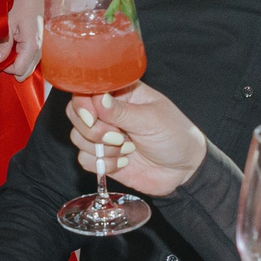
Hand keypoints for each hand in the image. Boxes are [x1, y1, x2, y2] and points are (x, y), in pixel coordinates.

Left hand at [0, 0, 44, 81]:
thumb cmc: (23, 5)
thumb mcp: (9, 23)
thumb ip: (4, 45)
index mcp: (31, 46)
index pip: (19, 70)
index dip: (5, 67)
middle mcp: (39, 51)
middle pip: (25, 73)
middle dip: (11, 68)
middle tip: (1, 54)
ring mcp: (41, 49)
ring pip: (28, 68)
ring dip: (17, 63)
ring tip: (7, 50)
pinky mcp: (40, 46)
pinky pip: (30, 60)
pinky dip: (21, 59)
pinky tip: (14, 48)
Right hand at [66, 83, 207, 194]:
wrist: (185, 170)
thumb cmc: (176, 135)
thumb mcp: (152, 119)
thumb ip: (122, 111)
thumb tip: (97, 99)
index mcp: (121, 93)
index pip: (87, 90)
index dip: (84, 104)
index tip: (93, 117)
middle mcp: (108, 112)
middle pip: (75, 114)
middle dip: (92, 129)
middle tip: (117, 137)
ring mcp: (104, 135)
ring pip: (77, 138)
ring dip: (101, 148)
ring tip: (128, 149)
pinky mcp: (104, 157)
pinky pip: (85, 160)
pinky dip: (103, 164)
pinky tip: (124, 162)